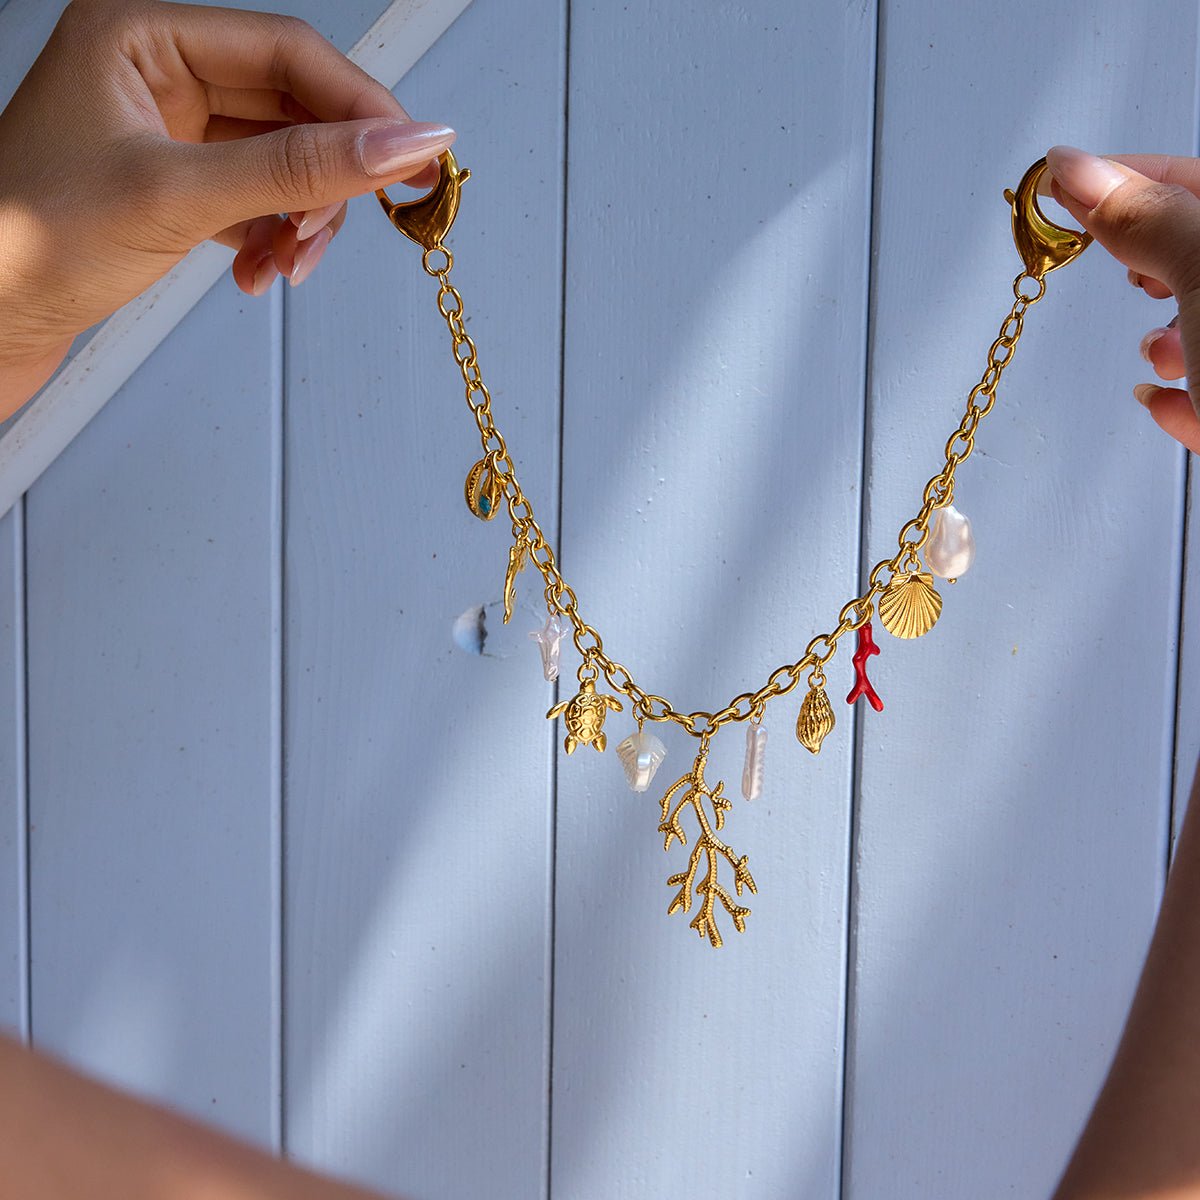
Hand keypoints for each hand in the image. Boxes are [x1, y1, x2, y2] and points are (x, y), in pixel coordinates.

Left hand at [0, 0, 454, 417]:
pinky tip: (260, 273)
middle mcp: (160, 74)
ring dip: (302, 219)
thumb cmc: (33, 241)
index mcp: (143, 35)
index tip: (417, 155)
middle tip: (350, 224)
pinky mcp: (179, 184)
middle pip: (292, 109)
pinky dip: (274, 239)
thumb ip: (297, 168)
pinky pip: (259, 199)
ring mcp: (171, 131)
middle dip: (325, 178)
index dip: (360, 106)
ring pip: (283, 161)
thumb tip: (398, 144)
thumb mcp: (180, 197)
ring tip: (289, 264)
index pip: (287, 52)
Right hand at [1044, 145, 1199, 452]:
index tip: (1061, 191)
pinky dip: (1186, 398)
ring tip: (1165, 359)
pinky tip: (1172, 403)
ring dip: (1172, 341)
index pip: (1194, 174)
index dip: (1125, 177)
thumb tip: (1075, 168)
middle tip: (1131, 279)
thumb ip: (1145, 214)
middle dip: (1155, 269)